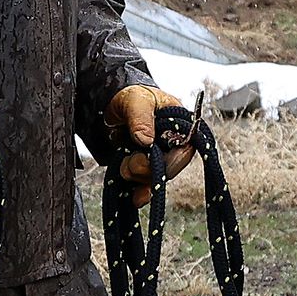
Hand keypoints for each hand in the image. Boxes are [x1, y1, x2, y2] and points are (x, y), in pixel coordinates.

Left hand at [107, 85, 194, 205]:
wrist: (111, 104)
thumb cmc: (131, 97)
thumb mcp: (136, 100)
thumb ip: (140, 117)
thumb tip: (145, 140)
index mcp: (180, 128)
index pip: (185, 150)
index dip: (173, 161)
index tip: (156, 162)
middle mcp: (172, 146)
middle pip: (168, 169)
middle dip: (147, 169)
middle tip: (132, 159)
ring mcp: (157, 158)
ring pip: (153, 178)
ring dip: (135, 174)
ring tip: (124, 160)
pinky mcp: (143, 168)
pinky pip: (145, 186)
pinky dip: (140, 193)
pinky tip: (135, 199)